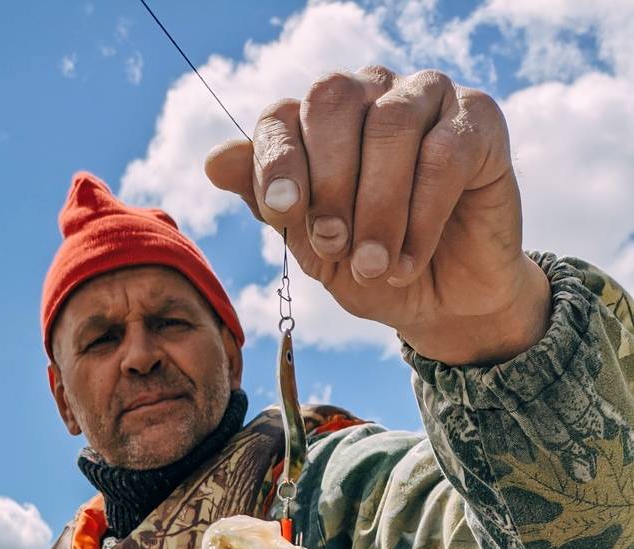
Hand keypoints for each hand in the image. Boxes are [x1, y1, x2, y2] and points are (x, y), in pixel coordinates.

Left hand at [206, 67, 551, 364]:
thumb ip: (274, 207)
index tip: (282, 211)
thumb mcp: (316, 252)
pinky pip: (443, 153)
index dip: (277, 160)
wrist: (447, 306)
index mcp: (321, 121)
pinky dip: (421, 216)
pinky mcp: (480, 122)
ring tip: (373, 266)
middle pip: (333, 99)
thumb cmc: (376, 272)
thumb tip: (215, 161)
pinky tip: (408, 261)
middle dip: (327, 181)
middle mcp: (372, 94)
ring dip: (377, 207)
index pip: (283, 115)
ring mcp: (428, 98)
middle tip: (335, 246)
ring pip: (391, 125)